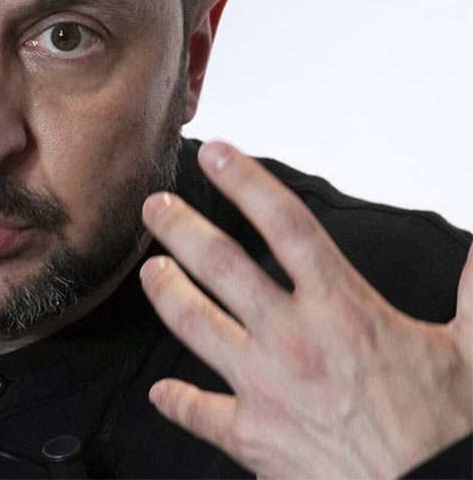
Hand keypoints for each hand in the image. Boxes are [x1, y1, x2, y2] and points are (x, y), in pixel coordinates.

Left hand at [139, 142, 472, 478]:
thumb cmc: (448, 432)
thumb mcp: (472, 350)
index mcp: (343, 310)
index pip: (285, 226)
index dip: (246, 182)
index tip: (216, 154)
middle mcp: (293, 340)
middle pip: (221, 266)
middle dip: (181, 229)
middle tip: (156, 207)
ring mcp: (265, 388)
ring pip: (195, 326)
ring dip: (166, 294)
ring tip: (151, 272)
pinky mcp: (253, 437)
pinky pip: (200, 413)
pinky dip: (177, 401)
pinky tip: (162, 392)